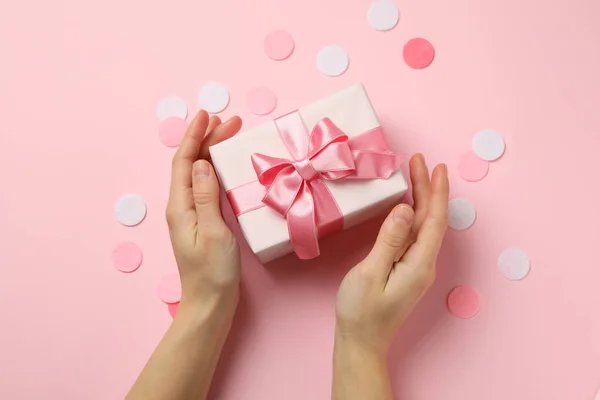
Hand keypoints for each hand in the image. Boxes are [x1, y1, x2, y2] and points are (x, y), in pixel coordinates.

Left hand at [166, 110, 242, 314]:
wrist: (210, 302)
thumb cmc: (213, 271)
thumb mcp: (213, 231)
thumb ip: (206, 195)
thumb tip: (200, 163)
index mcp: (180, 206)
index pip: (183, 161)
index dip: (194, 136)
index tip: (207, 115)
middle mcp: (182, 206)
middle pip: (191, 164)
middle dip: (207, 139)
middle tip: (230, 121)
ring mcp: (192, 214)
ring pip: (199, 174)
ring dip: (212, 152)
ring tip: (229, 135)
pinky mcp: (203, 221)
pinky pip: (207, 186)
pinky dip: (217, 169)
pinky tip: (226, 166)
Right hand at [335, 154, 449, 355]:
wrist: (361, 342)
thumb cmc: (361, 312)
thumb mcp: (370, 273)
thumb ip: (389, 240)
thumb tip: (406, 209)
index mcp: (419, 264)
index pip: (434, 220)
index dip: (436, 191)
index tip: (435, 166)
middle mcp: (424, 264)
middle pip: (432, 220)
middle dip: (428, 188)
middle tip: (420, 161)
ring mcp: (416, 268)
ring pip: (424, 226)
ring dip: (422, 199)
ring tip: (416, 174)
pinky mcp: (407, 270)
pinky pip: (415, 236)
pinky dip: (414, 215)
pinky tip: (408, 206)